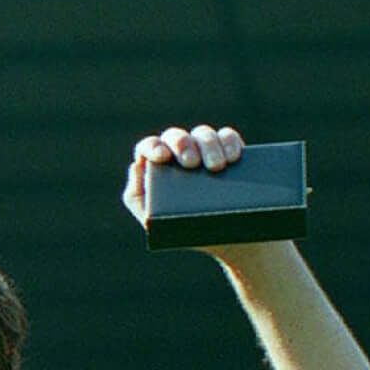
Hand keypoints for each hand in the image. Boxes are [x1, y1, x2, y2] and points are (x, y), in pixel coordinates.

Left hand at [123, 123, 244, 229]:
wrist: (216, 236)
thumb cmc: (177, 226)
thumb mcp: (150, 215)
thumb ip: (136, 194)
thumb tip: (136, 166)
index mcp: (156, 165)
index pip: (149, 146)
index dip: (153, 147)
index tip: (163, 157)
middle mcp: (178, 151)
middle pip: (175, 136)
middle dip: (183, 145)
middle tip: (191, 163)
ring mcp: (203, 148)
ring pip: (202, 133)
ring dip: (209, 145)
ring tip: (216, 166)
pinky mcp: (228, 150)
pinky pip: (229, 137)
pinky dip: (230, 142)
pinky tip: (233, 158)